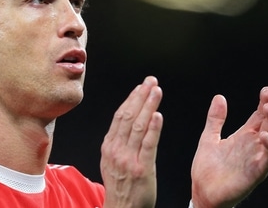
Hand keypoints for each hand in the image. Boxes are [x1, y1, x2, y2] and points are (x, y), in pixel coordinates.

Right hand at [100, 76, 163, 207]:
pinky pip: (148, 145)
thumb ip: (117, 142)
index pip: (120, 116)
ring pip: (138, 126)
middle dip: (141, 96)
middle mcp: (117, 150)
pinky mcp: (142, 169)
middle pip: (129, 116)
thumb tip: (124, 123)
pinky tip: (158, 115)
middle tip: (151, 82)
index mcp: (109, 146)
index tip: (140, 86)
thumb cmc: (121, 187)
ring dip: (148, 106)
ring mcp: (128, 159)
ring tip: (156, 91)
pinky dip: (153, 128)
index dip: (131, 99)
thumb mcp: (111, 161)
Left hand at [191, 87, 267, 207]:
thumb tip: (220, 97)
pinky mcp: (255, 173)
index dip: (265, 103)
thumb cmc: (207, 168)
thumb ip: (216, 119)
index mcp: (244, 137)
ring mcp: (256, 159)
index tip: (266, 90)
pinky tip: (264, 137)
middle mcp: (253, 146)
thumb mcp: (209, 137)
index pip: (260, 117)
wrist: (201, 192)